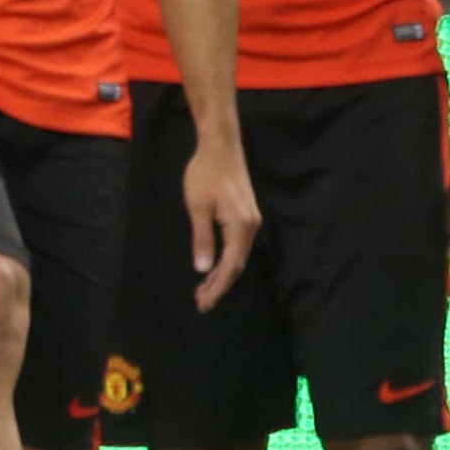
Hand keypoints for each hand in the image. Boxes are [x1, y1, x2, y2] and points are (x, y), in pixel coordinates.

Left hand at [183, 137, 259, 311]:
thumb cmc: (205, 174)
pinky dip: (226, 260)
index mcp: (241, 226)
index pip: (230, 266)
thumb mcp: (198, 207)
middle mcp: (251, 227)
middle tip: (201, 303)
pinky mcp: (246, 215)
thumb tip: (203, 269)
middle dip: (219, 286)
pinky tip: (215, 267)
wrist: (220, 146)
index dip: (217, 287)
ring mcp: (251, 221)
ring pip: (238, 256)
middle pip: (237, 265)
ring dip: (222, 274)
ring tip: (204, 290)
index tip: (203, 303)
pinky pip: (238, 246)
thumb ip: (202, 238)